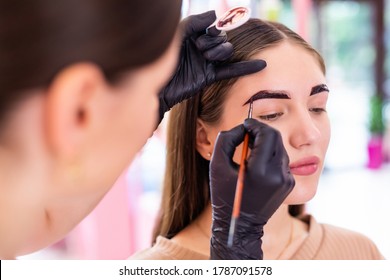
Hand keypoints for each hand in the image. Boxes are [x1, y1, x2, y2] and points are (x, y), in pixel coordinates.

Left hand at [158, 11, 265, 122]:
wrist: (156, 86)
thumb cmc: (162, 57)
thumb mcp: (177, 34)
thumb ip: (195, 22)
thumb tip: (215, 15)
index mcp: (193, 35)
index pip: (213, 26)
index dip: (213, 28)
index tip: (206, 33)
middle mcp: (201, 48)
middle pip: (221, 38)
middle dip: (213, 40)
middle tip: (199, 48)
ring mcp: (206, 62)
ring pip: (226, 52)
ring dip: (220, 51)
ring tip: (207, 57)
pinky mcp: (209, 76)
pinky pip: (230, 70)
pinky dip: (246, 68)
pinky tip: (261, 65)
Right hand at [209, 119, 294, 258]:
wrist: (241, 224)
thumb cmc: (224, 194)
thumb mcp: (217, 165)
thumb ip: (226, 139)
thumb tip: (242, 128)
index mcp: (260, 171)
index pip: (267, 134)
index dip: (255, 125)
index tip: (245, 124)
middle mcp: (278, 175)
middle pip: (276, 138)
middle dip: (261, 131)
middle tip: (247, 133)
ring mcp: (287, 180)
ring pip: (280, 148)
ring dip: (266, 143)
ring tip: (250, 150)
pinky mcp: (289, 184)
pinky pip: (282, 160)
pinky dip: (270, 156)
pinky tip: (258, 164)